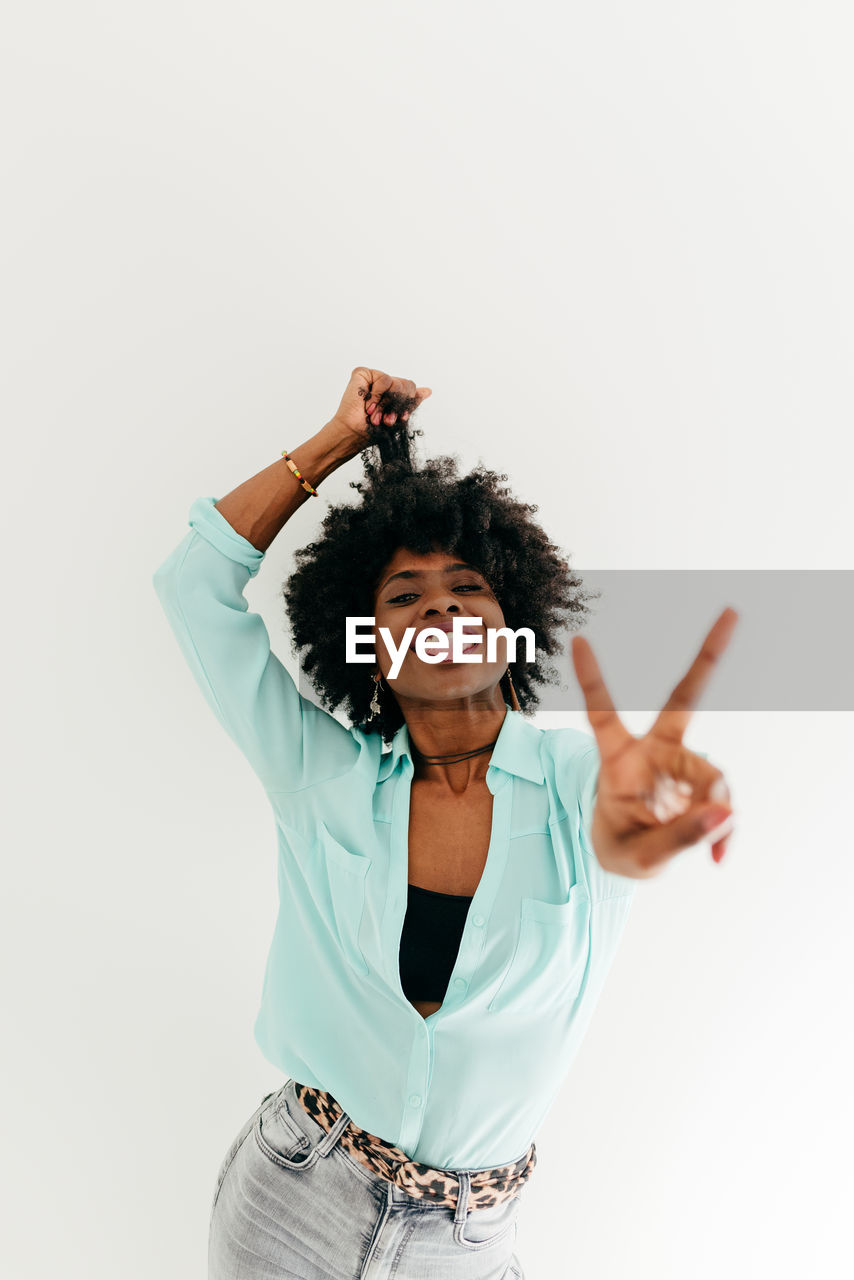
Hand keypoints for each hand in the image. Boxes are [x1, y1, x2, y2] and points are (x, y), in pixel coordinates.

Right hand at [329, 366, 431, 451]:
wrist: (356, 433)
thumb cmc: (374, 430)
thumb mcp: (399, 418)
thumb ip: (412, 402)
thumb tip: (428, 390)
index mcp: (393, 394)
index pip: (411, 390)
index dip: (406, 405)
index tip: (396, 420)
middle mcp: (384, 384)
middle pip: (407, 385)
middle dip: (397, 405)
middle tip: (385, 419)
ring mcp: (373, 379)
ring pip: (396, 382)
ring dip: (386, 403)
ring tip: (374, 414)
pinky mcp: (363, 374)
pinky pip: (383, 378)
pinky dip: (377, 395)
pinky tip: (368, 405)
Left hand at [571, 609, 738, 876]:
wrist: (631, 859)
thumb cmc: (622, 846)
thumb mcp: (640, 854)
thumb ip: (679, 836)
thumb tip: (725, 812)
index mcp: (617, 759)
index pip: (602, 713)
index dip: (591, 679)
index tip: (577, 640)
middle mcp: (653, 750)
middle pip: (683, 699)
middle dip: (707, 657)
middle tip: (732, 613)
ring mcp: (680, 764)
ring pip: (713, 777)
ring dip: (715, 815)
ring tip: (708, 852)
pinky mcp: (701, 783)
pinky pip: (722, 804)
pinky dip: (723, 829)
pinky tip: (716, 857)